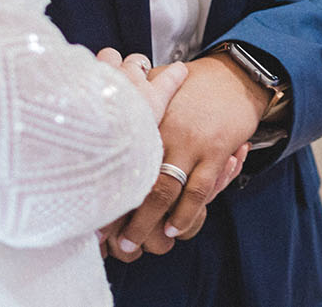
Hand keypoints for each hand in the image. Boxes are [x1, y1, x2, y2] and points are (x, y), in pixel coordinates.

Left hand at [104, 54, 267, 260]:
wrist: (234, 77)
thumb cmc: (191, 84)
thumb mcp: (154, 84)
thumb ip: (130, 101)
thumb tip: (96, 108)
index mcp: (148, 116)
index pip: (121, 158)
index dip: (103, 189)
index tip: (87, 214)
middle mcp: (166, 132)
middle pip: (138, 179)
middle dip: (121, 215)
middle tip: (104, 239)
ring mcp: (192, 143)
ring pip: (166, 190)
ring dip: (149, 222)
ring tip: (134, 244)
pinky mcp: (216, 151)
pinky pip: (199, 189)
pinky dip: (186, 213)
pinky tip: (174, 229)